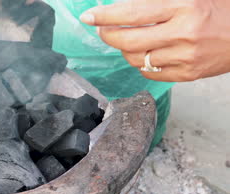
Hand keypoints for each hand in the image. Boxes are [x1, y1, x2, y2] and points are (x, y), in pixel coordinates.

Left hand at [80, 0, 229, 81]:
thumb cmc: (220, 9)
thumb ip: (156, 1)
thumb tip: (124, 6)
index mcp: (184, 6)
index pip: (133, 13)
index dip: (106, 16)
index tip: (89, 16)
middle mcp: (182, 33)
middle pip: (128, 41)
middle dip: (108, 35)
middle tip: (102, 29)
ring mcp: (185, 57)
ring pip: (136, 59)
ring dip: (124, 50)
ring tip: (127, 40)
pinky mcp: (187, 75)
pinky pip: (149, 73)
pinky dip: (140, 64)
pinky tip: (145, 53)